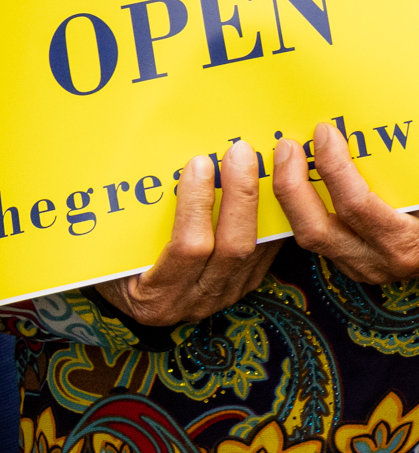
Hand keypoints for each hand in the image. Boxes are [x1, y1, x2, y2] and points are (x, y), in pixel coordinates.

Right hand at [93, 144, 278, 326]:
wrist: (135, 299)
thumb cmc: (114, 267)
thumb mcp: (110, 251)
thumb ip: (129, 221)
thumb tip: (143, 165)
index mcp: (155, 297)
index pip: (188, 248)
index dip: (196, 204)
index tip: (199, 164)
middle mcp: (195, 301)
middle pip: (233, 245)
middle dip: (241, 194)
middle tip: (241, 152)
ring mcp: (225, 294)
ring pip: (258, 246)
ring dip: (263, 198)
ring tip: (263, 158)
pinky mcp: (247, 284)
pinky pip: (269, 248)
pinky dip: (272, 213)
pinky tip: (274, 179)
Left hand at [274, 123, 418, 284]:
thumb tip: (394, 122)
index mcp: (407, 244)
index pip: (357, 206)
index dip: (335, 168)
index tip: (324, 134)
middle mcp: (377, 262)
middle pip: (316, 230)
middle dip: (292, 187)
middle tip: (286, 147)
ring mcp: (360, 267)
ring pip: (308, 237)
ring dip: (290, 198)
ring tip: (283, 160)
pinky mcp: (350, 263)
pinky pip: (316, 237)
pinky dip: (301, 209)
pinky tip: (294, 181)